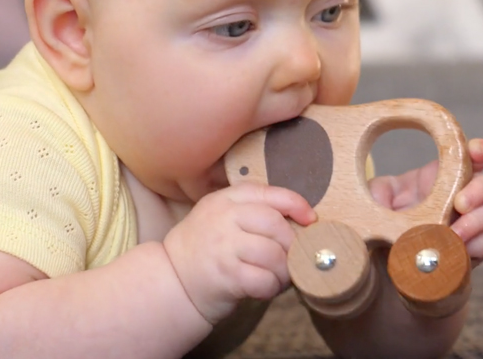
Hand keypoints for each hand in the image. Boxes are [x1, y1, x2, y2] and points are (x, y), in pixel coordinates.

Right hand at [162, 181, 315, 323]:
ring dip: (284, 270)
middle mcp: (223, 218)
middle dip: (292, 244)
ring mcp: (223, 246)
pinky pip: (264, 280)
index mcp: (224, 199)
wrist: (172, 283)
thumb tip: (302, 221)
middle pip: (276, 224)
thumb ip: (252, 213)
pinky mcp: (226, 275)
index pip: (269, 193)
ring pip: (274, 254)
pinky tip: (265, 289)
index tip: (310, 219)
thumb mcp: (222, 220)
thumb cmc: (206, 252)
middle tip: (291, 258)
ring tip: (278, 277)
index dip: (296, 204)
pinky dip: (272, 287)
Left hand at [367, 138, 482, 262]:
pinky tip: (462, 249)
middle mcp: (456, 198)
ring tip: (456, 234)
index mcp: (435, 178)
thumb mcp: (370, 205)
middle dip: (479, 190)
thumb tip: (383, 193)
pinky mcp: (471, 251)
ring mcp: (467, 224)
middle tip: (460, 204)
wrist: (383, 272)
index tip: (476, 152)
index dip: (478, 150)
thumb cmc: (378, 230)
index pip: (465, 156)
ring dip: (478, 221)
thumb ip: (377, 193)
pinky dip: (480, 244)